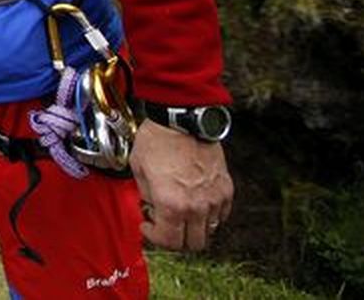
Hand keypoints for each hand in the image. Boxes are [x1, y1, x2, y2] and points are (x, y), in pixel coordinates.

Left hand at [130, 119, 233, 250]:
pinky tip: (195, 203)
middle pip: (193, 244)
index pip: (169, 241)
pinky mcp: (225, 189)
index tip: (148, 226)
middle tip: (164, 225)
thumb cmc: (158, 139)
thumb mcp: (138, 169)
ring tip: (180, 213)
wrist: (181, 119)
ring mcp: (214, 198)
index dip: (154, 237)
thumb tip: (152, 207)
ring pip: (209, 231)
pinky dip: (210, 216)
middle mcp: (196, 206)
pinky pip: (221, 214)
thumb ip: (147, 196)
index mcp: (172, 203)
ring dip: (193, 228)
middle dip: (176, 239)